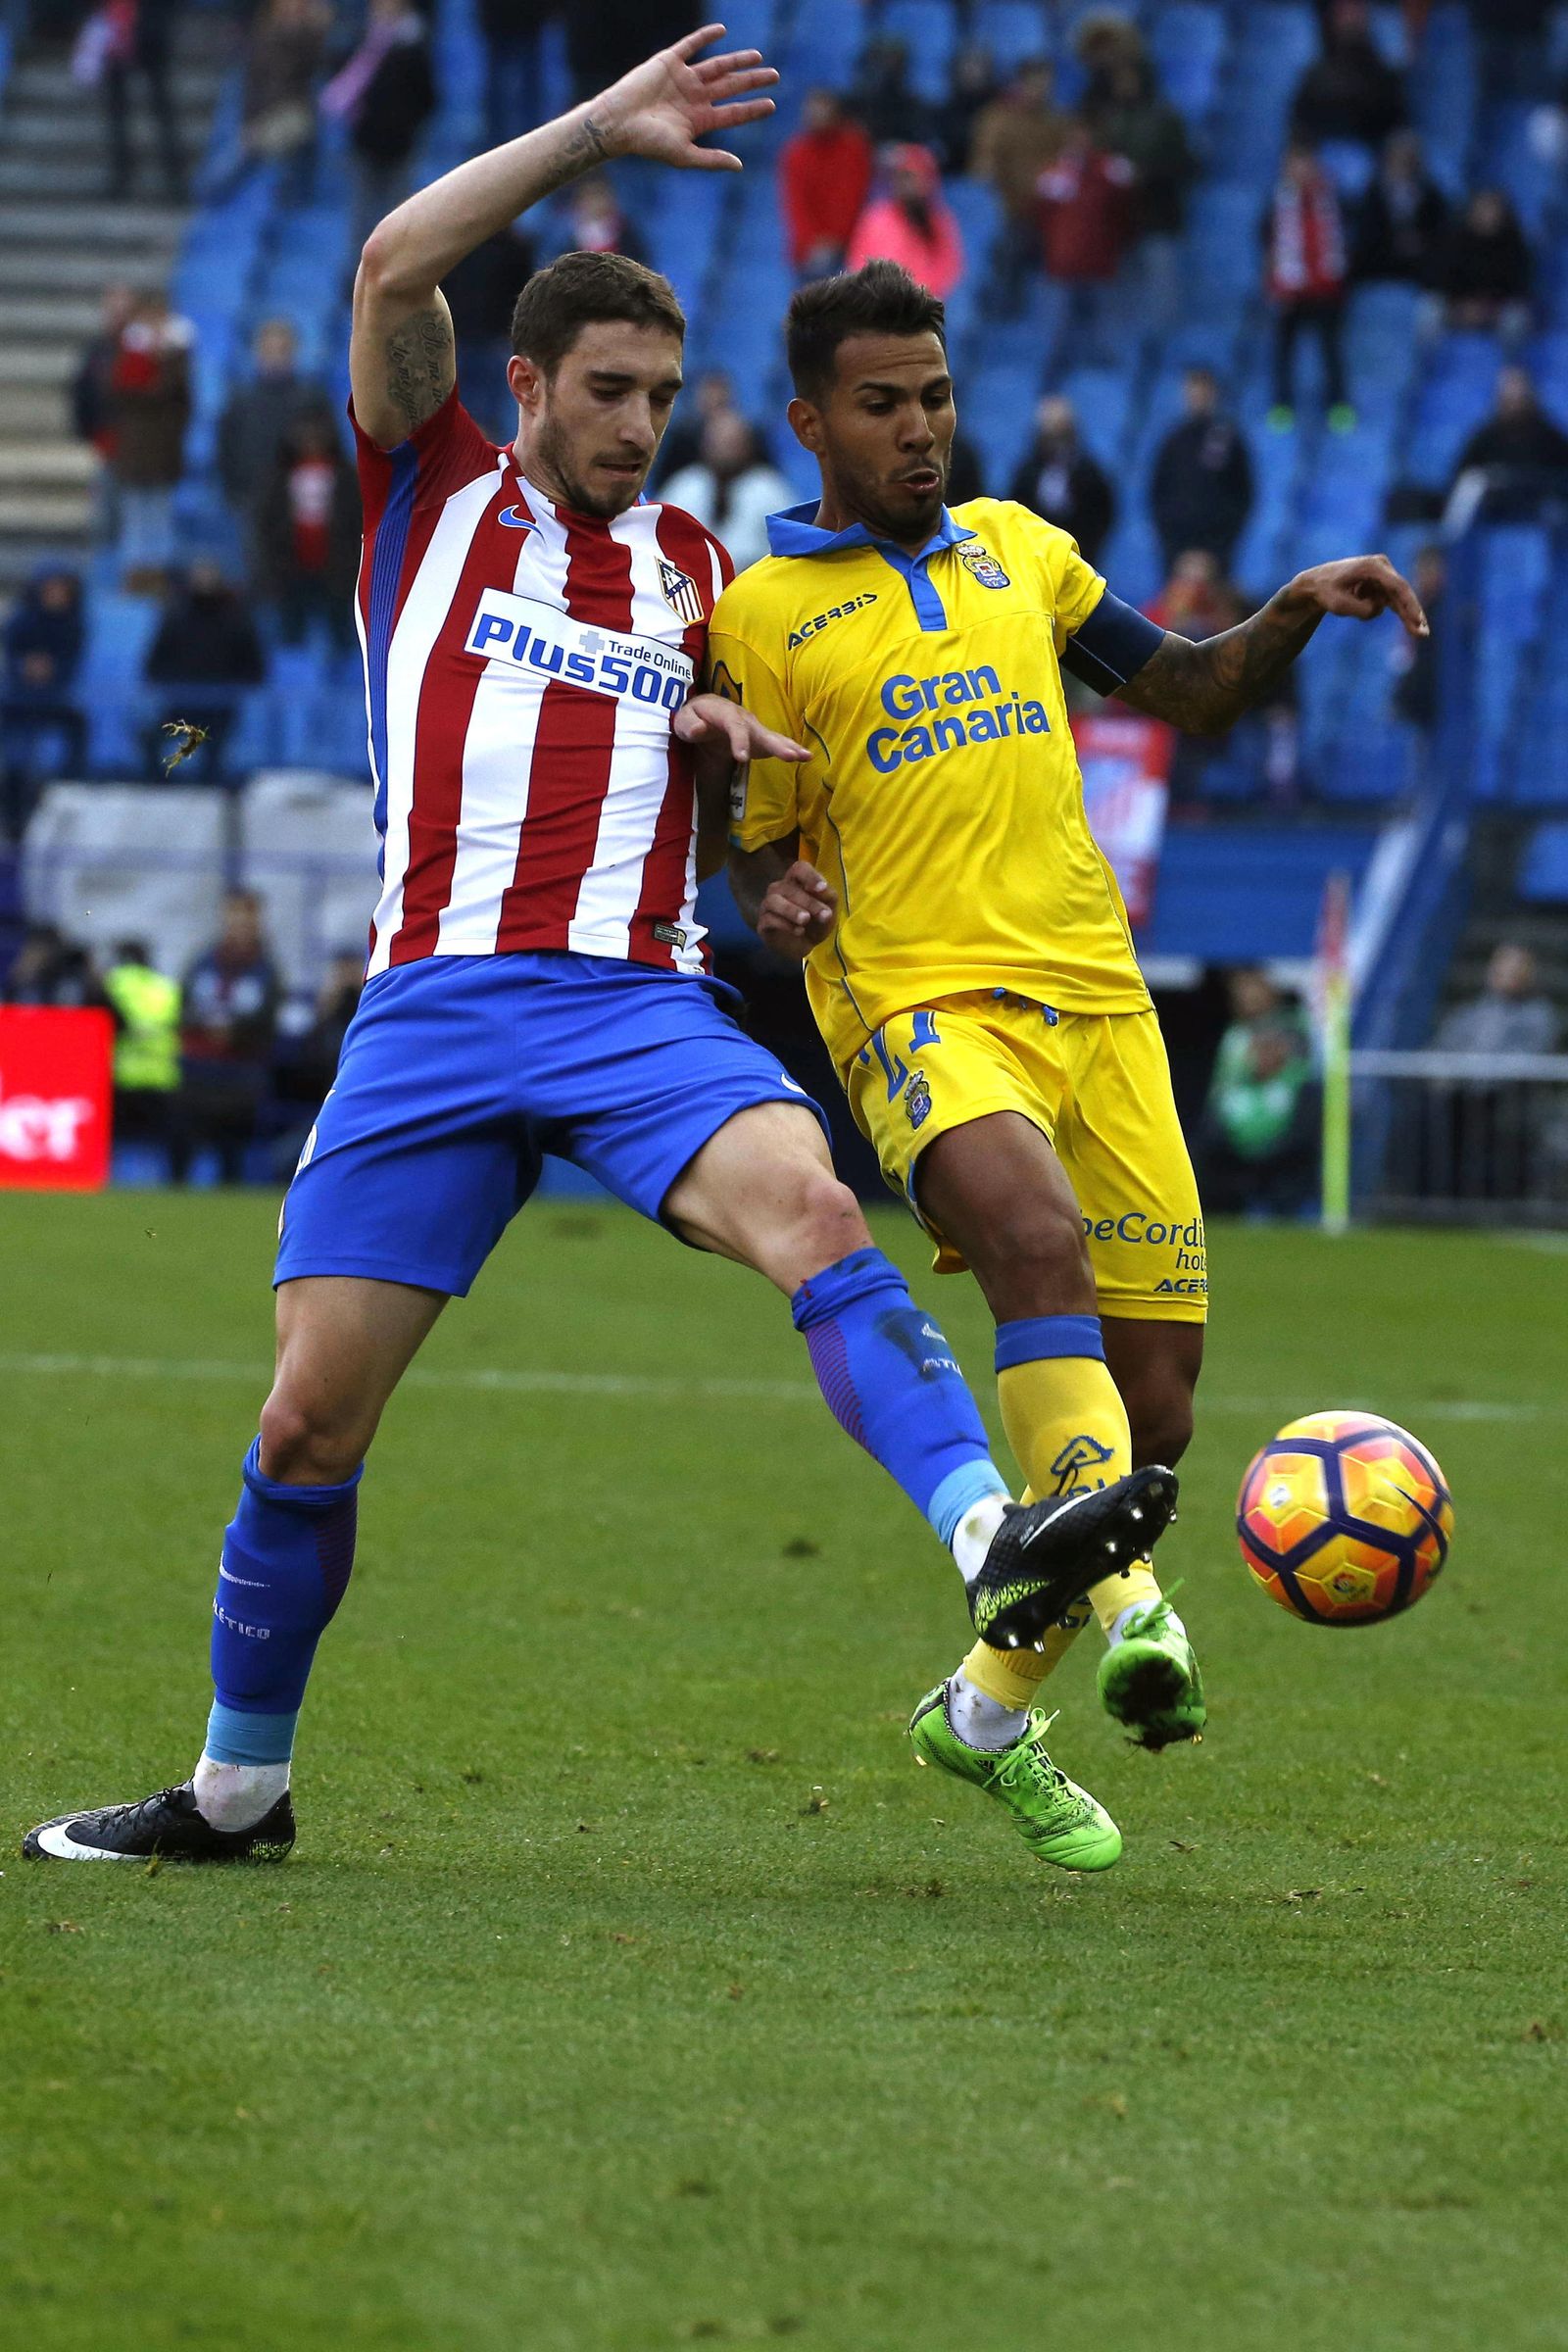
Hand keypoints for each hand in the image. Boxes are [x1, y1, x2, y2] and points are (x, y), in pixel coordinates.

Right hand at [594, 23, 777, 172]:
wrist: (618, 122)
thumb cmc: (648, 143)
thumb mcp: (683, 155)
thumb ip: (711, 159)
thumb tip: (739, 166)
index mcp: (699, 120)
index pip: (732, 113)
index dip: (752, 109)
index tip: (772, 104)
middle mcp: (694, 98)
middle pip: (730, 87)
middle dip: (752, 82)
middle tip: (775, 76)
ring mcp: (683, 79)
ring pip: (717, 66)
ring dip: (737, 61)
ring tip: (758, 57)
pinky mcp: (669, 61)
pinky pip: (691, 45)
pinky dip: (705, 37)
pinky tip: (722, 31)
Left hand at [674, 692, 808, 768]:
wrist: (704, 714)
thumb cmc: (692, 718)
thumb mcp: (682, 720)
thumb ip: (688, 724)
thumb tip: (698, 729)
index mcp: (724, 712)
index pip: (734, 725)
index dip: (739, 741)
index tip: (741, 758)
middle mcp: (743, 718)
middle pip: (760, 731)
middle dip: (774, 744)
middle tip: (789, 756)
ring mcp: (754, 727)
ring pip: (772, 737)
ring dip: (789, 746)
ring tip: (805, 756)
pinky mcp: (759, 738)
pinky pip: (776, 743)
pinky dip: (791, 749)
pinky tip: (805, 757)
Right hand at [757, 860, 836, 960]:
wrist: (807, 946)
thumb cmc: (817, 922)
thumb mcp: (829, 908)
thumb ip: (828, 896)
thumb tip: (822, 889)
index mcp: (796, 881)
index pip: (799, 868)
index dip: (810, 876)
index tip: (823, 888)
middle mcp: (779, 889)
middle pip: (789, 887)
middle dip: (809, 902)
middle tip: (824, 915)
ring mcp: (768, 906)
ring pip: (773, 900)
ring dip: (791, 910)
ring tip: (805, 920)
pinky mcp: (763, 923)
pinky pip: (769, 919)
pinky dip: (785, 925)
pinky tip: (799, 931)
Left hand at [1286, 554, 1429, 638]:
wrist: (1316, 583)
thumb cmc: (1325, 592)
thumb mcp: (1338, 605)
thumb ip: (1360, 609)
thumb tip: (1379, 609)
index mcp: (1372, 566)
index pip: (1397, 587)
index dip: (1409, 605)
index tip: (1417, 620)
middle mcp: (1382, 567)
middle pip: (1402, 593)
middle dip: (1413, 614)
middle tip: (1424, 634)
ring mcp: (1383, 575)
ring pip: (1398, 600)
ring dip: (1402, 616)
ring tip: (1419, 634)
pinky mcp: (1381, 584)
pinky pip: (1391, 602)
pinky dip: (1392, 612)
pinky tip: (1384, 614)